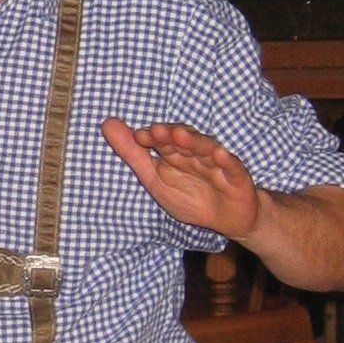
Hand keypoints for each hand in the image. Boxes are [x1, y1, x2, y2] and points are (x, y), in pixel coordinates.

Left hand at [102, 118, 260, 240]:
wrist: (227, 219)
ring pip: (205, 149)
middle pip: (183, 141)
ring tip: (180, 135)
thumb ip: (133, 154)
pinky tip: (219, 154)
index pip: (162, 141)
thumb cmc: (190, 196)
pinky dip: (225, 160)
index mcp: (175, 153)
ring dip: (194, 142)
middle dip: (170, 136)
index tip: (138, 136)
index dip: (151, 137)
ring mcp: (217, 163)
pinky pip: (232, 166)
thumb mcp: (156, 180)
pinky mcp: (237, 176)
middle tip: (157, 131)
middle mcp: (195, 153)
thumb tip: (106, 123)